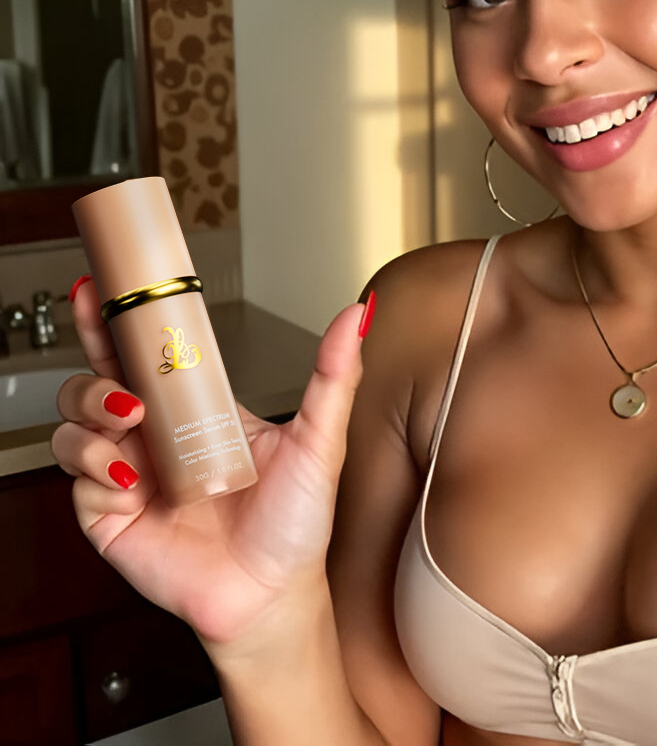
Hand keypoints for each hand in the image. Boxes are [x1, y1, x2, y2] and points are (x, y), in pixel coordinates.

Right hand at [52, 277, 371, 647]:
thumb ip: (334, 375)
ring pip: (73, 424)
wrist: (273, 595)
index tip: (102, 288)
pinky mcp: (109, 516)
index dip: (117, 320)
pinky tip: (132, 480)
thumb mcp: (320, 440)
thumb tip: (358, 314)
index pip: (148, 352)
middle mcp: (156, 435)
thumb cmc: (296, 522)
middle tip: (125, 376)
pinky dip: (96, 471)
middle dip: (94, 362)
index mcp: (197, 408)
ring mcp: (129, 474)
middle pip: (96, 378)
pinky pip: (77, 481)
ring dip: (92, 414)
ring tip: (133, 425)